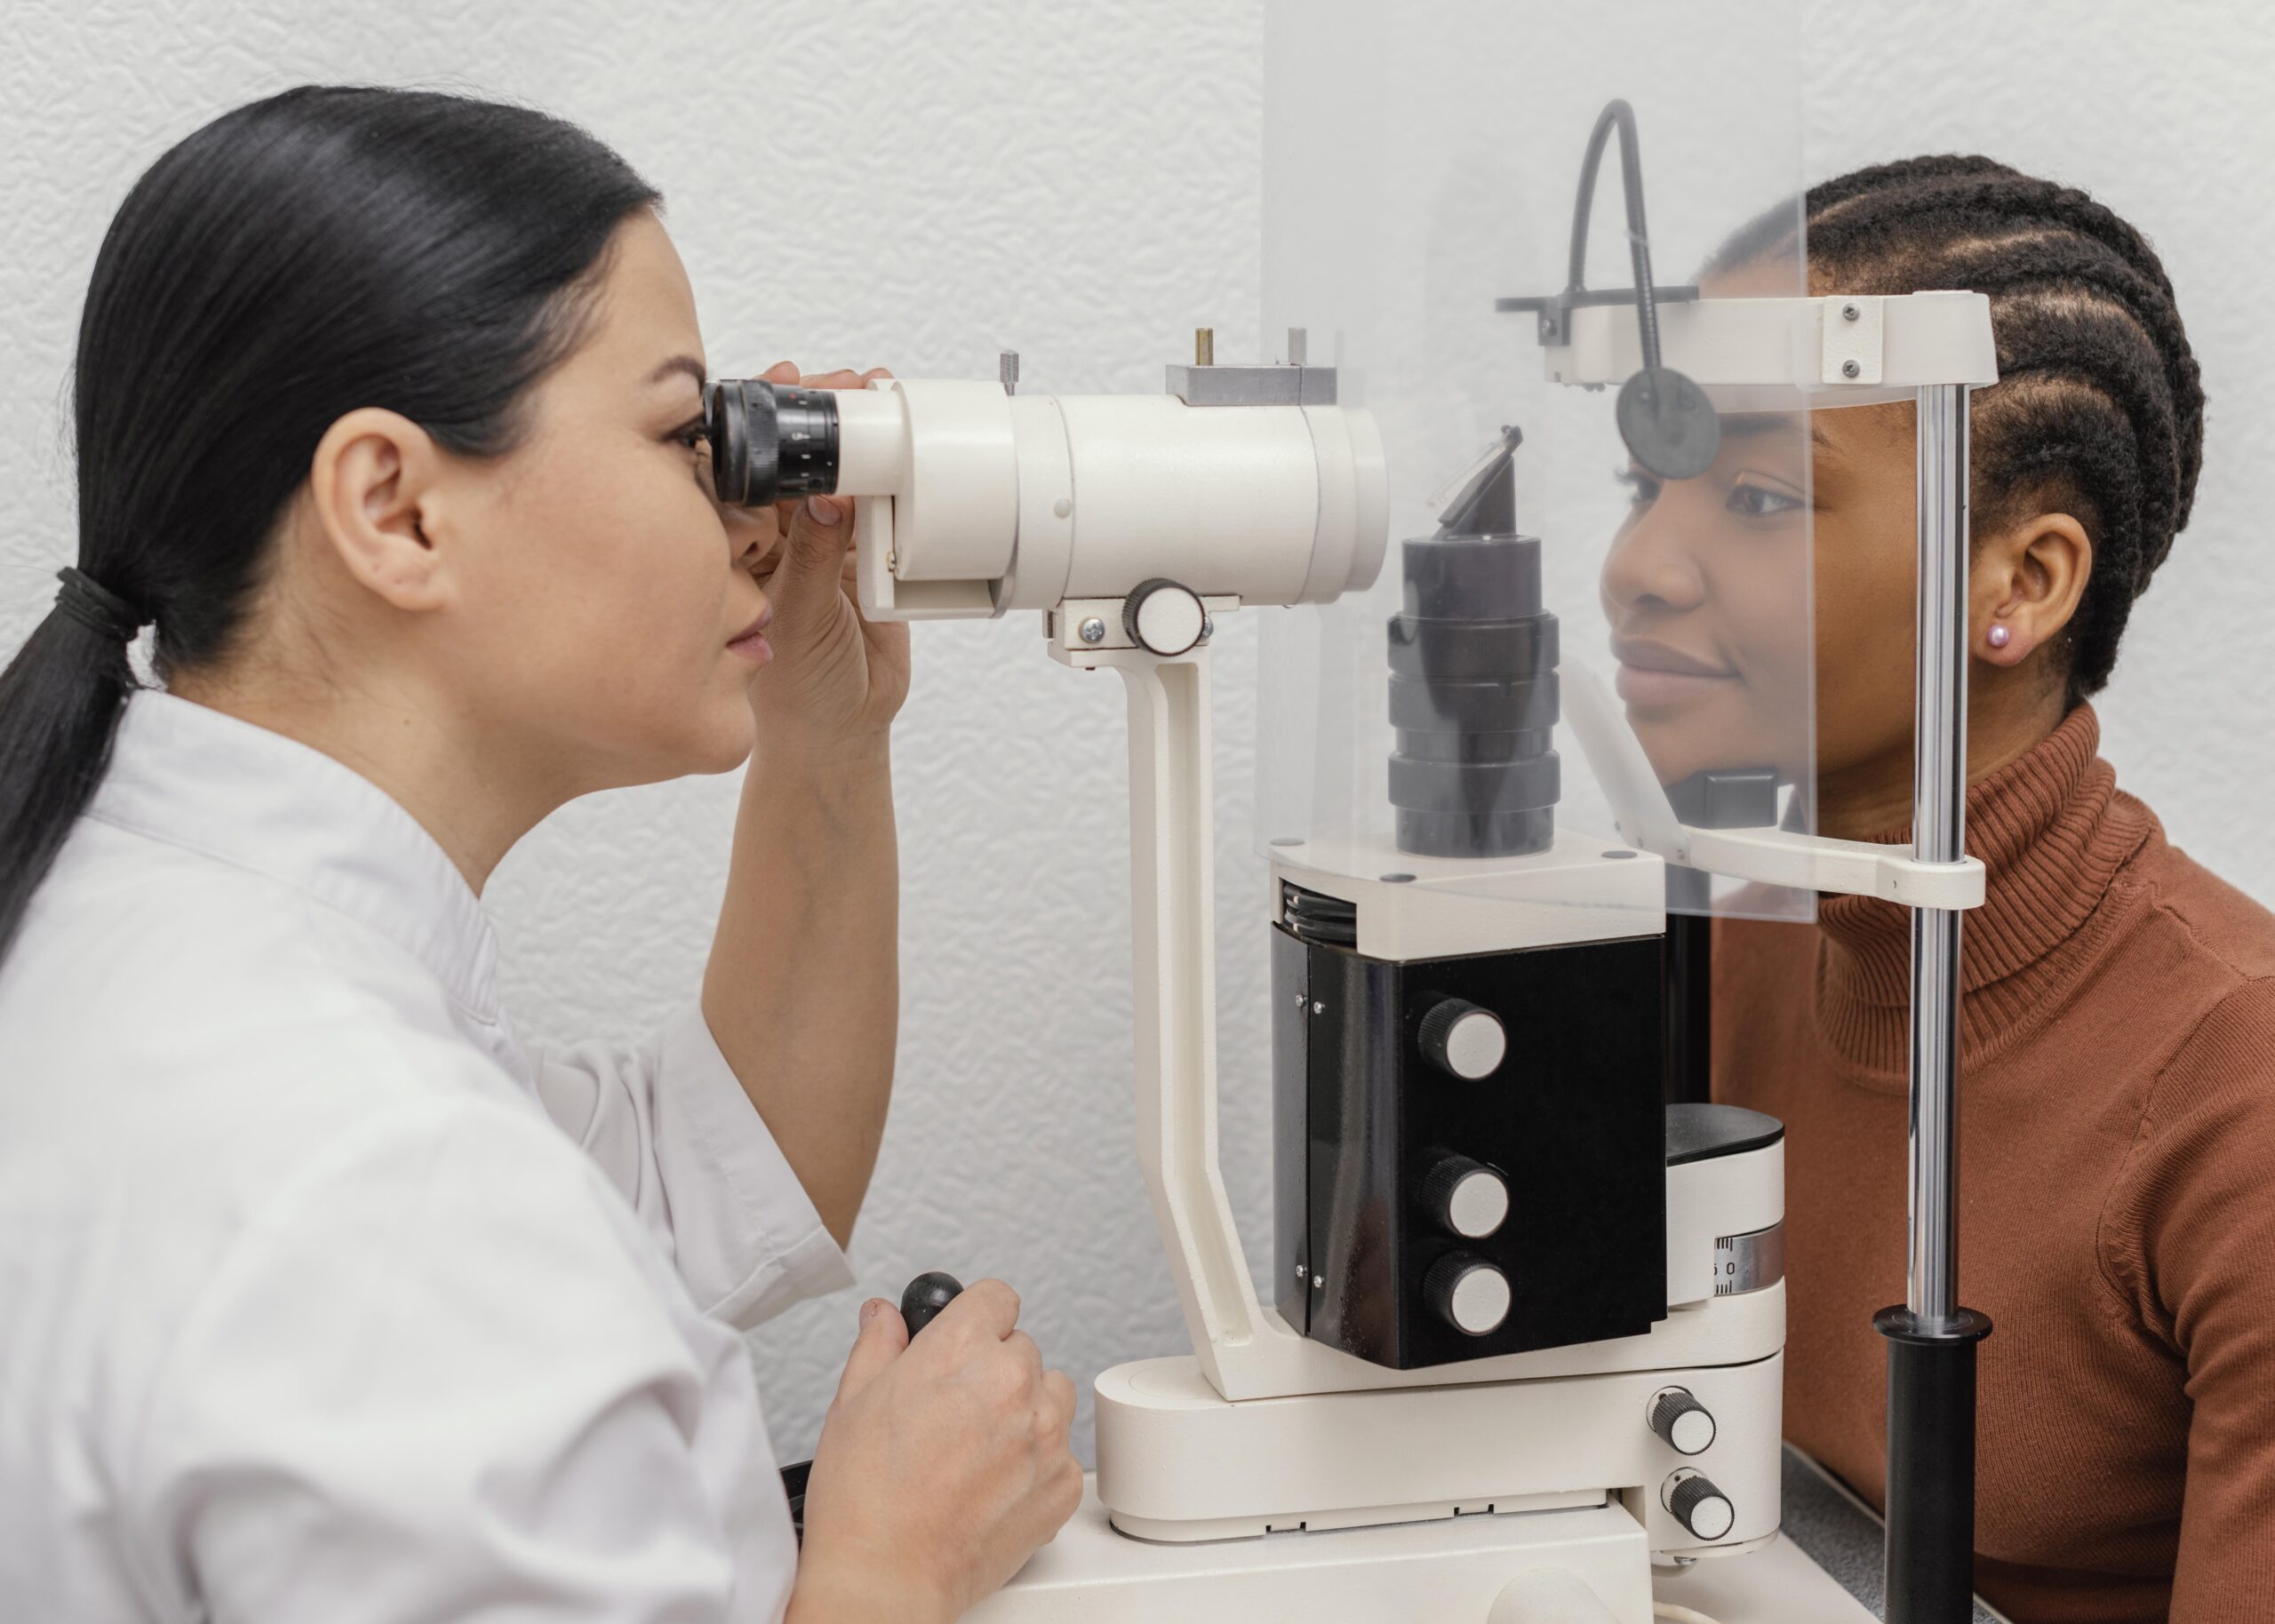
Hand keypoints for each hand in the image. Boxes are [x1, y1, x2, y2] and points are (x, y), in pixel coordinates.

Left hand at [737, 361, 910, 756]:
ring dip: (857, 440)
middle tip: (842, 386)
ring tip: (876, 398)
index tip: (784, 387)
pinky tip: (902, 451)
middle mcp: (777, 537)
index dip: (764, 425)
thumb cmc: (795, 689)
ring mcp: (822, 543)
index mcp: (739, 545)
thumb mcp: (802, 618)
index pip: (747, 469)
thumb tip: (828, 497)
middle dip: (817, 419)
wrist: (844, 731)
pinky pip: (880, 509)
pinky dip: (892, 480)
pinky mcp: (866, 556)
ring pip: (837, 477)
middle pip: (795, 461)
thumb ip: (816, 557)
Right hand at [789, 1281, 1083, 1623]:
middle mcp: (1013, 1384)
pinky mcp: (1063, 1483)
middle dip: (993, 1371)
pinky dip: (1035, 1465)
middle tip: (954, 1412)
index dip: (976, 1319)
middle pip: (1023, 1349)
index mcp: (962, 1349)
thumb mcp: (852, 1401)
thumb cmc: (864, 1499)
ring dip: (1025, 1411)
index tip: (967, 1340)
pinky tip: (992, 1485)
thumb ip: (879, 1344)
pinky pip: (1062, 1454)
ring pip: (1052, 1395)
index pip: (997, 1297)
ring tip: (976, 1450)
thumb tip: (885, 1317)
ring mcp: (1045, 1435)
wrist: (885, 1577)